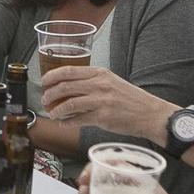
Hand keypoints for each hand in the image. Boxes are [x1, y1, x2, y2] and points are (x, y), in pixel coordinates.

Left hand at [41, 65, 161, 131]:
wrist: (149, 113)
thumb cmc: (130, 99)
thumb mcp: (112, 82)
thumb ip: (92, 83)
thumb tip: (69, 88)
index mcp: (100, 73)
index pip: (69, 70)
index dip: (52, 76)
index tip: (44, 81)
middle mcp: (99, 84)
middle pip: (65, 86)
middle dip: (50, 94)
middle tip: (45, 99)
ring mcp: (101, 100)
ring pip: (69, 103)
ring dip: (56, 109)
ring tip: (53, 113)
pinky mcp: (102, 117)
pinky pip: (78, 119)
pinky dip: (67, 121)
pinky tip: (64, 123)